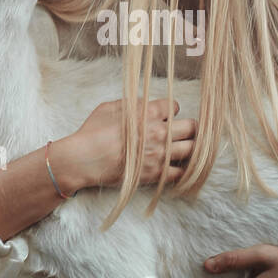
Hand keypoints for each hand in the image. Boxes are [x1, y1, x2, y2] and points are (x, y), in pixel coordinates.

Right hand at [63, 97, 196, 189]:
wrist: (85, 159)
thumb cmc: (93, 131)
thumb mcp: (110, 107)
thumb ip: (133, 103)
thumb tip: (147, 104)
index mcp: (149, 113)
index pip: (175, 106)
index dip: (171, 110)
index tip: (166, 115)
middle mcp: (159, 132)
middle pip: (191, 127)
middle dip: (189, 127)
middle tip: (184, 131)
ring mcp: (159, 154)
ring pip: (191, 149)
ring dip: (190, 147)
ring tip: (185, 148)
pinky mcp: (155, 174)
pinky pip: (180, 173)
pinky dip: (182, 170)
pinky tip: (178, 166)